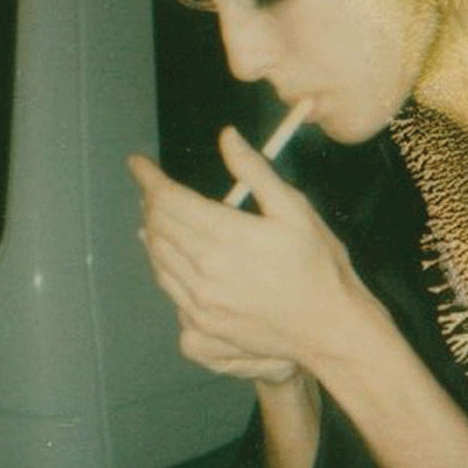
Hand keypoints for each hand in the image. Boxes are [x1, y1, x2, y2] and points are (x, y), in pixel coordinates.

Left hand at [128, 126, 378, 377]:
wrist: (329, 330)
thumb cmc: (318, 267)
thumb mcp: (295, 210)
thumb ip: (255, 172)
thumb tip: (227, 137)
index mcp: (226, 236)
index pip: (169, 198)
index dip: (148, 177)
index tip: (137, 163)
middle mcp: (205, 270)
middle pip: (157, 226)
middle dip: (150, 201)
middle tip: (152, 188)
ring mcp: (200, 302)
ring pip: (157, 258)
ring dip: (151, 233)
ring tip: (153, 216)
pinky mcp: (202, 326)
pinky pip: (167, 288)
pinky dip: (162, 265)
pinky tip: (168, 257)